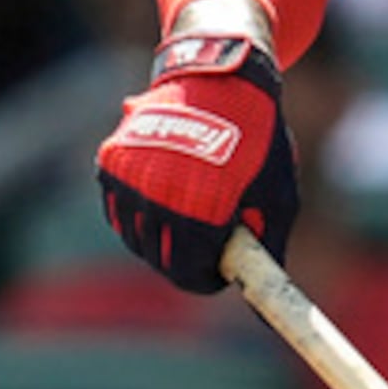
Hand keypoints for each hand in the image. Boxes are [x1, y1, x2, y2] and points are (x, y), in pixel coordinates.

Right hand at [96, 32, 299, 291]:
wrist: (219, 77)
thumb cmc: (258, 140)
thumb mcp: (276, 197)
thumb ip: (268, 252)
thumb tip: (270, 311)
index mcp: (201, 206)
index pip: (190, 272)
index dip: (207, 279)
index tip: (219, 275)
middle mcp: (158, 193)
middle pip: (160, 259)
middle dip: (185, 260)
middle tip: (207, 246)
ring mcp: (130, 175)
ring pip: (137, 237)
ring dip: (161, 238)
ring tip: (190, 214)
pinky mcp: (111, 161)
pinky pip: (121, 211)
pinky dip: (140, 214)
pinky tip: (165, 198)